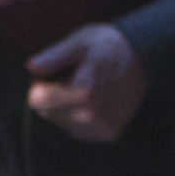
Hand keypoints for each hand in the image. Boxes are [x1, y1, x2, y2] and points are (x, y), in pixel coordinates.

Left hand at [25, 24, 147, 141]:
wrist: (144, 57)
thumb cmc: (108, 45)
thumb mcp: (80, 42)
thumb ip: (54, 56)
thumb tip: (30, 66)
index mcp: (83, 91)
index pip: (37, 101)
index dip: (39, 86)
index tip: (50, 74)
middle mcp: (92, 114)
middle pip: (48, 114)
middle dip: (52, 98)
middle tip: (68, 79)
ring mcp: (101, 127)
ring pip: (63, 123)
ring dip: (65, 108)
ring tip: (83, 89)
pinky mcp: (109, 133)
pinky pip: (79, 130)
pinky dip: (79, 117)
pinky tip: (93, 101)